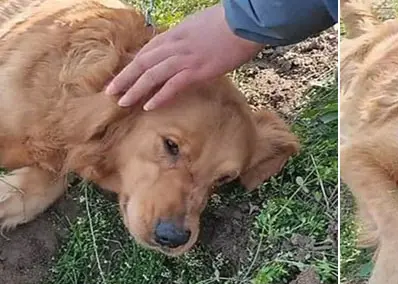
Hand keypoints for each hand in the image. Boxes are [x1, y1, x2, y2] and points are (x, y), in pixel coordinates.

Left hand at [106, 4, 263, 110]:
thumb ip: (191, 38)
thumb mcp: (203, 26)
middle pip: (142, 62)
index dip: (134, 64)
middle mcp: (175, 45)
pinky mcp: (197, 70)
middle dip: (125, 78)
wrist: (244, 22)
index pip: (148, 50)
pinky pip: (172, 85)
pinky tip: (148, 106)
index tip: (124, 75)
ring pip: (151, 75)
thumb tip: (191, 48)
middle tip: (111, 91)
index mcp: (176, 34)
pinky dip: (159, 96)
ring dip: (134, 89)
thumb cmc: (229, 24)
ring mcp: (184, 58)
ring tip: (122, 103)